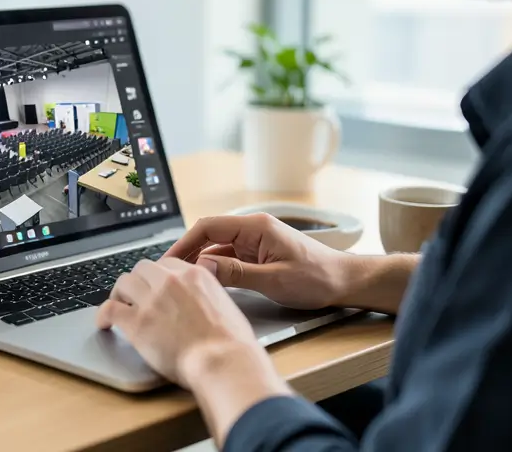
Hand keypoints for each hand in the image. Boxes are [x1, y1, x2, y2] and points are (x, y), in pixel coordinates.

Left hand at [95, 257, 266, 387]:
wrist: (223, 361)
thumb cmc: (231, 343)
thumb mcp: (227, 304)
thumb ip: (210, 294)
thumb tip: (203, 298)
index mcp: (195, 275)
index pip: (167, 263)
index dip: (158, 276)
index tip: (154, 286)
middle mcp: (171, 281)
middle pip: (142, 268)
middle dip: (138, 281)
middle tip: (135, 295)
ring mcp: (152, 300)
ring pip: (123, 283)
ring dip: (120, 294)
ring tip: (118, 305)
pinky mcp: (137, 322)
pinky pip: (110, 309)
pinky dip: (103, 315)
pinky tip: (104, 324)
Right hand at [164, 213, 349, 309]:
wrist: (344, 282)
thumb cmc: (316, 278)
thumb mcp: (274, 279)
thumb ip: (236, 273)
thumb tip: (202, 267)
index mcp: (256, 227)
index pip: (209, 227)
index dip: (185, 243)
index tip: (168, 262)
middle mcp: (253, 230)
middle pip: (209, 236)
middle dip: (187, 253)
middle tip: (168, 274)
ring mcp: (255, 242)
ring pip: (217, 249)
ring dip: (200, 263)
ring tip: (181, 281)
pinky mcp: (258, 255)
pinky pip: (229, 258)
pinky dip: (215, 270)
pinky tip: (205, 284)